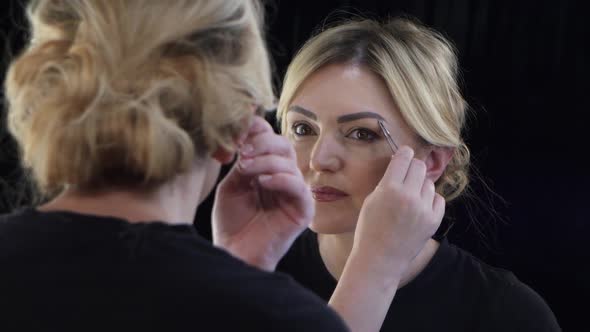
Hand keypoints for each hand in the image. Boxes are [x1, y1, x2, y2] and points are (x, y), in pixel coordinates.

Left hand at [212, 116, 313, 270]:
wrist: (235, 254)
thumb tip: (246, 139)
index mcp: (268, 168)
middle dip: (261, 143)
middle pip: (283, 145)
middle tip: (242, 152)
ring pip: (289, 163)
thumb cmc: (232, 222)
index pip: (270, 138)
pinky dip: (280, 179)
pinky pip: (298, 186)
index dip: (257, 130)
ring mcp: (296, 193)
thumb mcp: (232, 186)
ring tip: (245, 170)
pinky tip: (262, 183)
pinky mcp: (304, 210)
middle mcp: (285, 177)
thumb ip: (242, 163)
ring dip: (265, 161)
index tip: (237, 131)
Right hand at [351, 146, 444, 278]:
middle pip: (419, 166)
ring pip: (429, 183)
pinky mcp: (433, 221)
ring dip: (420, 186)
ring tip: (409, 199)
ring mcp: (423, 209)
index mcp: (390, 189)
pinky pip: (438, 199)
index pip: (404, 158)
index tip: (404, 154)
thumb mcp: (371, 201)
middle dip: (412, 168)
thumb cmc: (369, 230)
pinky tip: (418, 209)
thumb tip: (400, 166)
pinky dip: (429, 201)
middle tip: (406, 176)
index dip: (403, 154)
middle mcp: (408, 196)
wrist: (379, 259)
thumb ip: (386, 183)